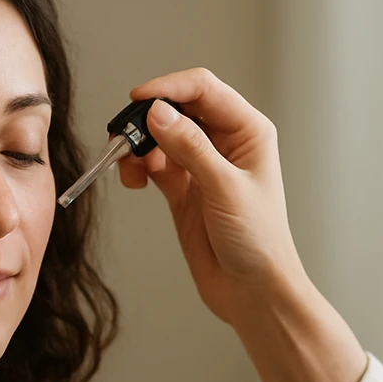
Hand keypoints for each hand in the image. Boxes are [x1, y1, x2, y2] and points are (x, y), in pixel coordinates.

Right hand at [117, 69, 309, 326]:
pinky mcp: (183, 189)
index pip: (203, 89)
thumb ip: (190, 148)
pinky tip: (134, 180)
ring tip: (129, 168)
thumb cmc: (258, 242)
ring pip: (160, 136)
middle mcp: (225, 142)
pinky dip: (138, 166)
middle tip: (124, 139)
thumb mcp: (224, 189)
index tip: (138, 100)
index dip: (169, 88)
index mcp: (248, 131)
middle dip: (147, 119)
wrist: (253, 292)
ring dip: (138, 145)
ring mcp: (202, 165)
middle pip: (177, 108)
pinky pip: (153, 163)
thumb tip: (157, 112)